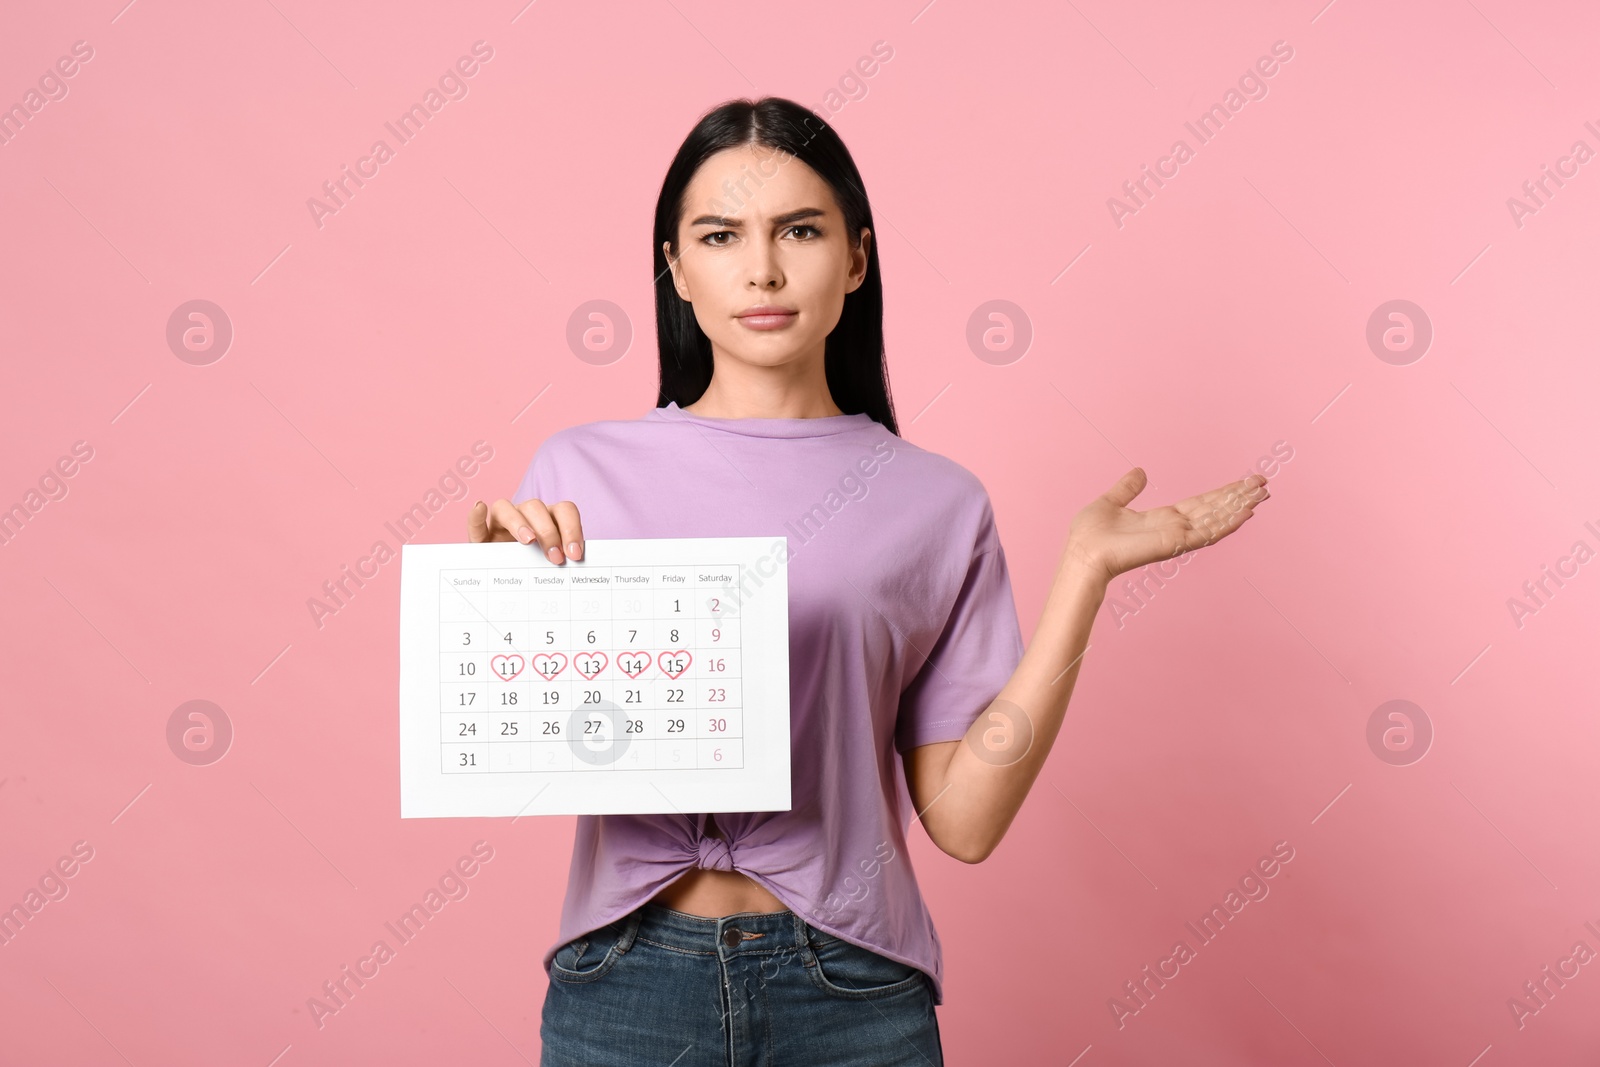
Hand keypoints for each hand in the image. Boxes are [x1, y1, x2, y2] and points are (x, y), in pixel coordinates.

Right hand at [468, 498, 584, 563]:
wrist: (509, 581)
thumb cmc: (538, 570)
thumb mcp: (553, 565)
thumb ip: (564, 560)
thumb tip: (578, 564)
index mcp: (549, 518)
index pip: (564, 510)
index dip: (572, 528)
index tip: (575, 554)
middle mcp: (526, 515)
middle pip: (536, 507)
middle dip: (548, 532)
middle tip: (556, 558)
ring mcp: (501, 524)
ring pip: (506, 508)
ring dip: (518, 523)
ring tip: (528, 541)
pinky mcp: (481, 538)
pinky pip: (475, 523)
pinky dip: (476, 516)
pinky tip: (479, 509)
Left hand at [1062, 468, 1269, 585]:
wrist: (1082, 554)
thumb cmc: (1089, 535)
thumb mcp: (1111, 502)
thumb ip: (1127, 489)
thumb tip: (1140, 472)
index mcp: (1161, 519)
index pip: (1200, 504)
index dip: (1222, 493)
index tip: (1243, 482)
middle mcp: (1174, 528)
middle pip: (1214, 509)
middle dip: (1238, 497)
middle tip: (1264, 483)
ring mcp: (1177, 537)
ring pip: (1216, 519)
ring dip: (1240, 506)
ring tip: (1263, 493)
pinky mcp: (1175, 543)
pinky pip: (1207, 532)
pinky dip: (1228, 522)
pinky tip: (1246, 512)